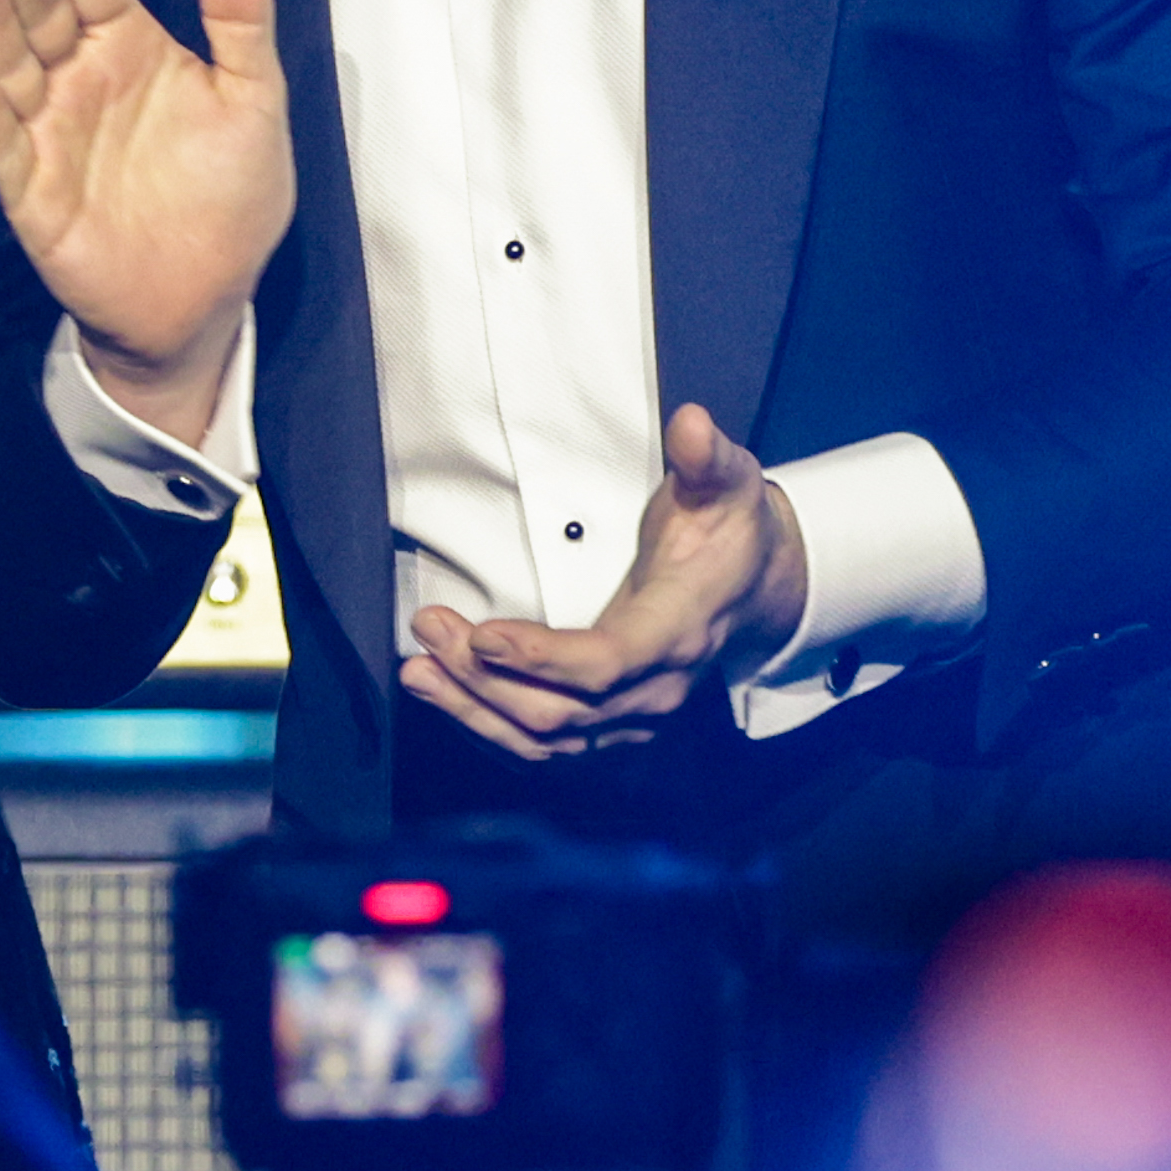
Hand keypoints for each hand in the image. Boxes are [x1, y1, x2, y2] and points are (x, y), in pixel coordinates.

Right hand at [0, 0, 292, 445]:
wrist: (208, 301)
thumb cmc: (232, 196)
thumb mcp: (253, 102)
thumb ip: (241, 21)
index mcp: (130, 49)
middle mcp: (79, 80)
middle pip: (42, 14)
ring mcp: (49, 133)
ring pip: (11, 66)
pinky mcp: (30, 192)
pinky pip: (1, 145)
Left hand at [403, 405, 806, 759]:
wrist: (753, 588)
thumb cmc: (729, 532)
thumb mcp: (727, 483)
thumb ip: (705, 456)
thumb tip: (689, 422)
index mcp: (680, 630)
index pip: (608, 662)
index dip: (544, 658)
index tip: (483, 635)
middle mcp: (658, 690)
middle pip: (561, 709)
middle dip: (484, 677)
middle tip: (428, 629)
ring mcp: (635, 720)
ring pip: (545, 740)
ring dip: (474, 709)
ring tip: (417, 669)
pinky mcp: (613, 731)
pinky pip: (545, 748)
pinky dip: (490, 727)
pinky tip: (446, 695)